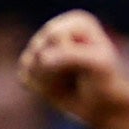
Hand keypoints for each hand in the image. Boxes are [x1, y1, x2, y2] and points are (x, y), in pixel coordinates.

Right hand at [18, 11, 128, 128]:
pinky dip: (41, 88)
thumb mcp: (97, 66)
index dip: (68, 57)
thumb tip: (42, 58)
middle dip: (57, 71)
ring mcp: (41, 46)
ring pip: (29, 63)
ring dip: (49, 81)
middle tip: (78, 78)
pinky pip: (24, 77)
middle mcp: (56, 28)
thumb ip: (70, 56)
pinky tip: (57, 87)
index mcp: (77, 22)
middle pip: (39, 49)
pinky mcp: (31, 63)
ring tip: (69, 82)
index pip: (56, 36)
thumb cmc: (104, 83)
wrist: (103, 106)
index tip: (88, 67)